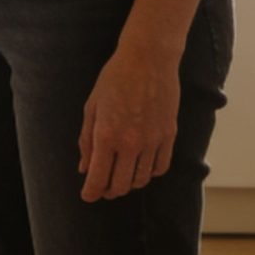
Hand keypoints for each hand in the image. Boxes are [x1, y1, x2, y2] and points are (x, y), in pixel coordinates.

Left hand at [77, 43, 178, 201]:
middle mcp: (131, 143)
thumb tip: (84, 168)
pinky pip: (161, 167)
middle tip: (103, 186)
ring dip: (129, 183)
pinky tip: (142, 165)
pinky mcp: (169, 135)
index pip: (98, 179)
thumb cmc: (115, 77)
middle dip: (108, 191)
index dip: (91, 193)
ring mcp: (153, 140)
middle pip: (120, 185)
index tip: (88, 195)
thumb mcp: (92, 106)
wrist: (149, 58)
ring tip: (121, 174)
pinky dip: (150, 173)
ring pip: (142, 180)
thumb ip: (87, 140)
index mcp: (107, 135)